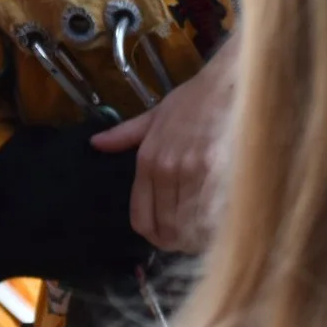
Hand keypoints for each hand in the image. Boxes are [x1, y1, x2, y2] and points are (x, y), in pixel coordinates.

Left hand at [89, 40, 237, 253]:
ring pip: (190, 228)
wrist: (231, 85)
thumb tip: (95, 144)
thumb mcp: (155, 115)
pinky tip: (222, 224)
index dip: (153, 235)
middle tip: (188, 238)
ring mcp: (196, 174)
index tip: (165, 236)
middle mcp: (168, 171)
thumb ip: (124, 135)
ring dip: (197, 238)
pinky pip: (214, 219)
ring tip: (206, 233)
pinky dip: (216, 229)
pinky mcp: (223, 176)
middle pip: (167, 230)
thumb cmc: (194, 100)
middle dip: (177, 241)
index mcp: (149, 160)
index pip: (142, 218)